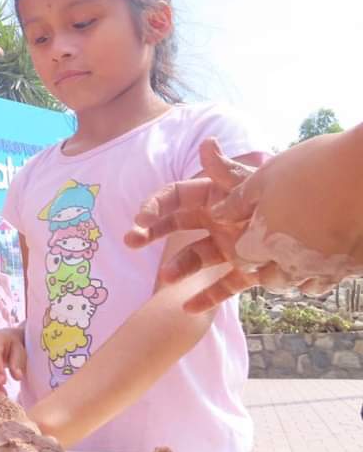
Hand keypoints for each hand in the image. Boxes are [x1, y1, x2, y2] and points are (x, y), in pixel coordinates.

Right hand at [126, 135, 362, 312]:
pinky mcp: (243, 269)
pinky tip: (187, 308)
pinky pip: (222, 286)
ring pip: (194, 258)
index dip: (154, 208)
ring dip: (177, 267)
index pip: (172, 199)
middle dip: (150, 233)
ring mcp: (226, 246)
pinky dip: (206, 298)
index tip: (140, 221)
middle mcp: (213, 221)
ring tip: (166, 278)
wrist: (319, 220)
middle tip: (131, 241)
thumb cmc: (283, 193)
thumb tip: (206, 144)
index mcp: (211, 196)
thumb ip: (226, 168)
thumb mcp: (252, 182)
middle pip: (174, 227)